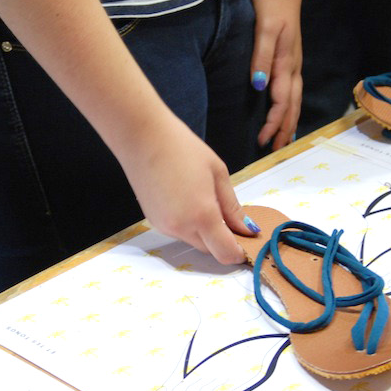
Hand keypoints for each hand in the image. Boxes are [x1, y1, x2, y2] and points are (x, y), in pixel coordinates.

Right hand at [117, 115, 254, 265]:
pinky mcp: (154, 221)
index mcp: (202, 215)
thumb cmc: (182, 148)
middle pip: (210, 250)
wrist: (142, 137)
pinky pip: (179, 231)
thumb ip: (232, 207)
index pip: (225, 253)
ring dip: (205, 232)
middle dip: (223, 240)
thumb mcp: (218, 173)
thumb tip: (247, 229)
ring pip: (194, 241)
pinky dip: (189, 224)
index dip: (238, 253)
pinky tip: (187, 198)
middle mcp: (181, 228)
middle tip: (230, 216)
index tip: (246, 241)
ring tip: (205, 199)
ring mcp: (165, 226)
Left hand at [249, 0, 302, 151]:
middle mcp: (293, 66)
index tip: (262, 141)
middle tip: (275, 150)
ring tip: (284, 140)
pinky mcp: (290, 58)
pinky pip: (293, 90)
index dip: (273, 123)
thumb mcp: (264, 28)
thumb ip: (261, 57)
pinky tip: (286, 111)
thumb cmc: (271, 3)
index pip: (281, 102)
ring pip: (295, 100)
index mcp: (286, 62)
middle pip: (292, 106)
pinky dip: (290, 107)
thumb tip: (259, 86)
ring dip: (289, 121)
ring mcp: (294, 62)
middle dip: (284, 129)